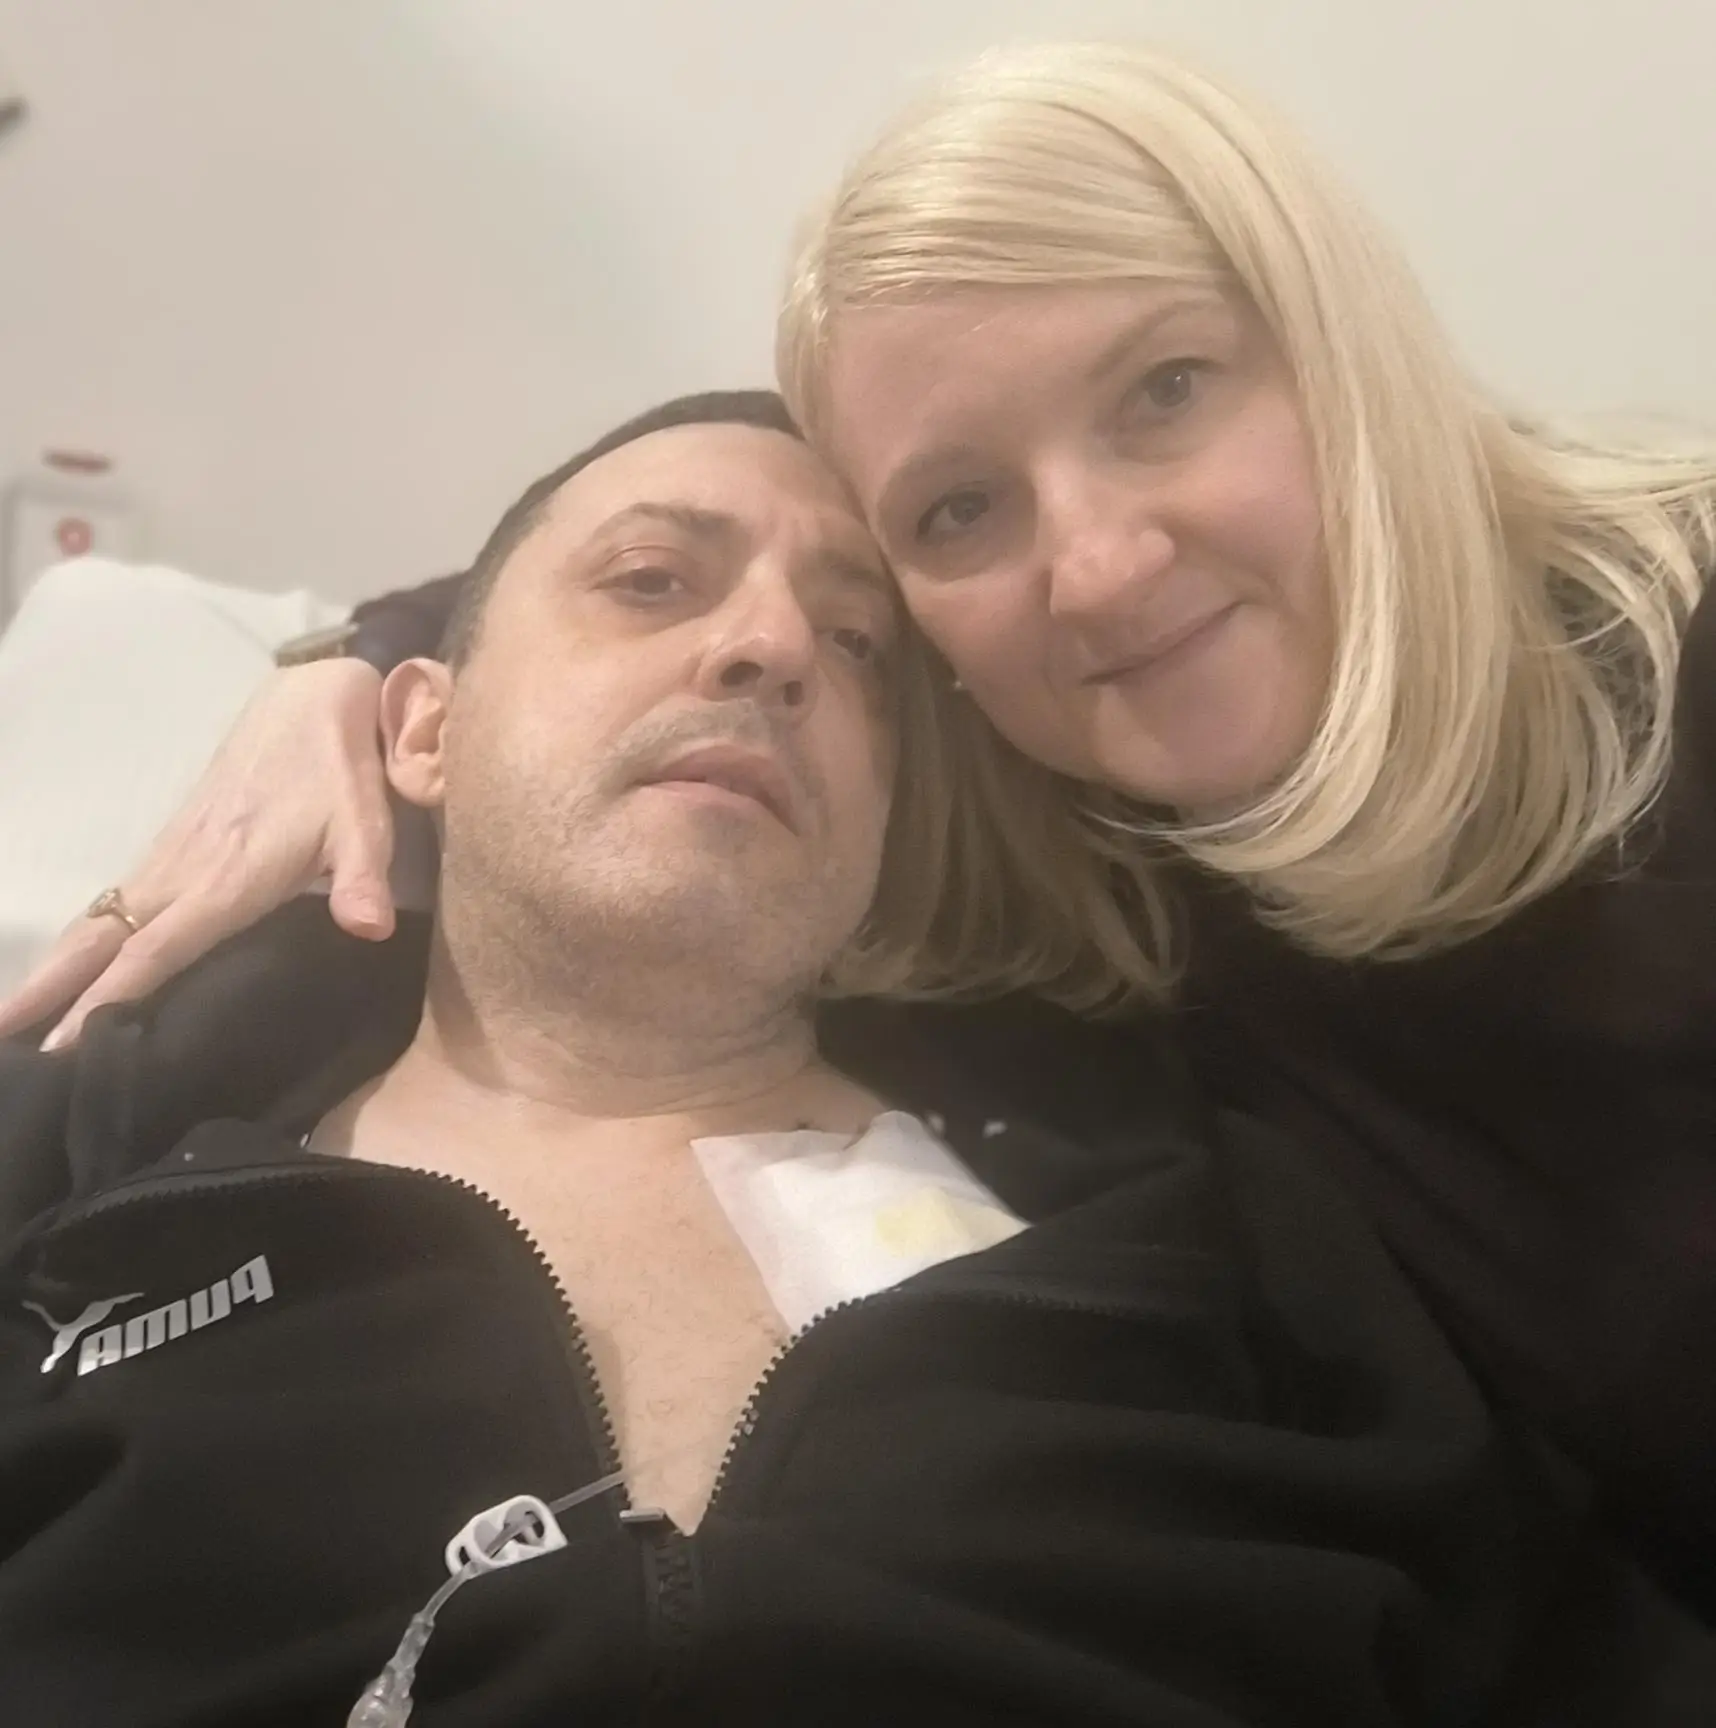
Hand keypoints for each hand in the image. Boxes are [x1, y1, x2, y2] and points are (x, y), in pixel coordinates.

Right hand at [0, 659, 395, 1048]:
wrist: (310, 700)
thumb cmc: (339, 769)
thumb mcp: (365, 822)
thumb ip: (364, 878)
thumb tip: (369, 928)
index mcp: (227, 876)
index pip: (155, 949)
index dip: (108, 997)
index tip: (61, 1043)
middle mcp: (183, 870)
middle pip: (101, 939)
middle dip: (47, 988)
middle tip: (0, 1038)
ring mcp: (171, 855)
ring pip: (99, 920)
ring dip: (54, 967)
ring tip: (15, 1019)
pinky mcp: (173, 842)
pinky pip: (115, 900)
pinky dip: (83, 940)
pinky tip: (70, 968)